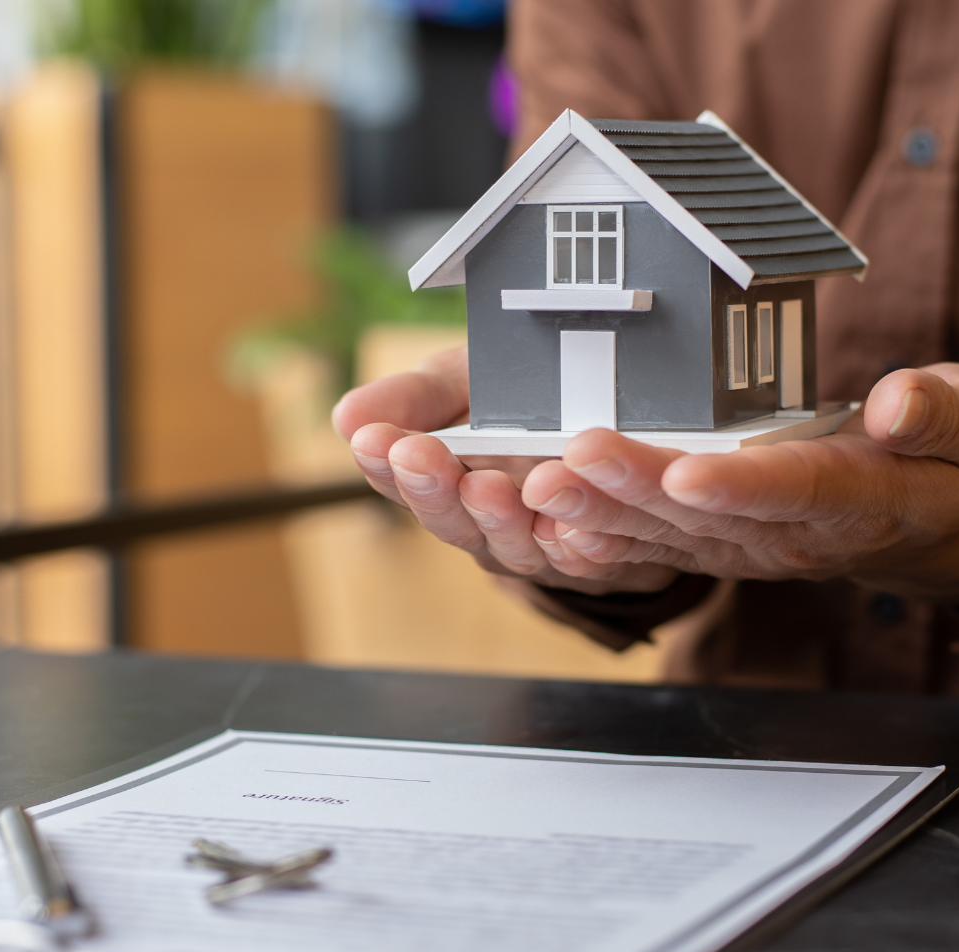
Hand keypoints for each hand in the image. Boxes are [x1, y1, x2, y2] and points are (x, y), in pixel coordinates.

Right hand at [331, 347, 678, 595]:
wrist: (613, 415)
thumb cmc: (521, 401)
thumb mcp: (464, 383)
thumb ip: (414, 399)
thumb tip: (345, 417)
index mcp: (447, 485)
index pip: (404, 482)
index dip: (386, 464)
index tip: (373, 439)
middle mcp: (488, 527)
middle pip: (455, 521)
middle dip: (435, 489)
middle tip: (420, 456)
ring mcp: (543, 549)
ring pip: (517, 545)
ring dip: (500, 518)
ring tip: (487, 484)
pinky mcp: (603, 559)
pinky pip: (593, 560)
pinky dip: (581, 546)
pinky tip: (572, 526)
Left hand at [520, 363, 958, 618]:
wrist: (939, 524)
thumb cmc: (954, 461)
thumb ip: (943, 415)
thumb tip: (899, 404)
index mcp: (863, 501)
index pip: (798, 493)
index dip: (742, 485)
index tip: (689, 472)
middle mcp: (797, 536)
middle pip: (710, 518)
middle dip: (636, 490)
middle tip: (571, 460)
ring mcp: (753, 549)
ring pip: (669, 537)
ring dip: (601, 513)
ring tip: (538, 485)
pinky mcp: (722, 548)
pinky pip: (657, 549)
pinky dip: (603, 539)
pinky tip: (547, 523)